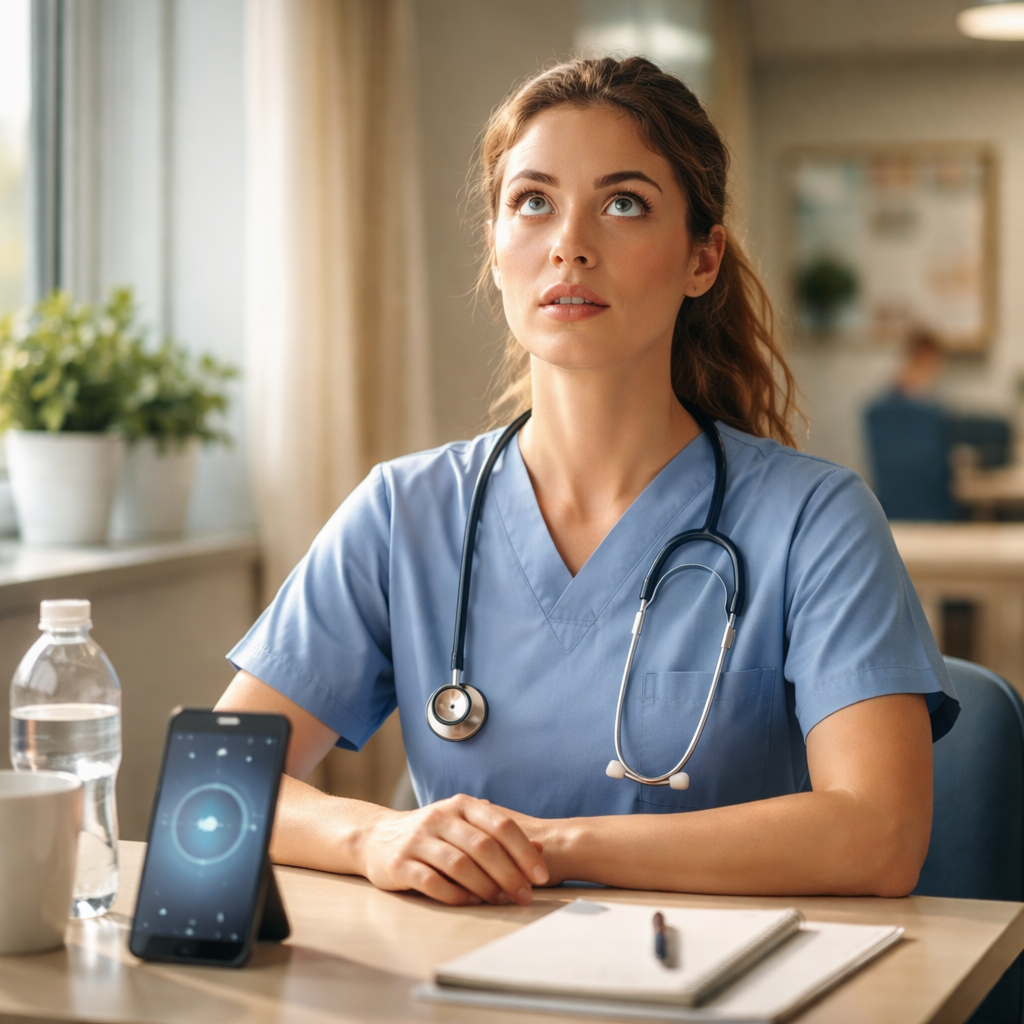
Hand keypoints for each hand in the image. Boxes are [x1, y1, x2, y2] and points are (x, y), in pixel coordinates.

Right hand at [355, 794, 549, 905]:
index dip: (524, 851)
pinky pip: (432, 882)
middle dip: (509, 874)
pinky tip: (470, 902)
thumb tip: (541, 848)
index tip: (541, 876)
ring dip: (485, 887)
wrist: (376, 837)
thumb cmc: (432, 834)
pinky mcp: (400, 864)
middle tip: (525, 896)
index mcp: (461, 806)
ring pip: (460, 865)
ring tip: (501, 902)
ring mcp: (418, 840)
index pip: (500, 825)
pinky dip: (455, 894)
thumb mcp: (464, 826)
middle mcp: (440, 817)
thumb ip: (498, 835)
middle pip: (483, 847)